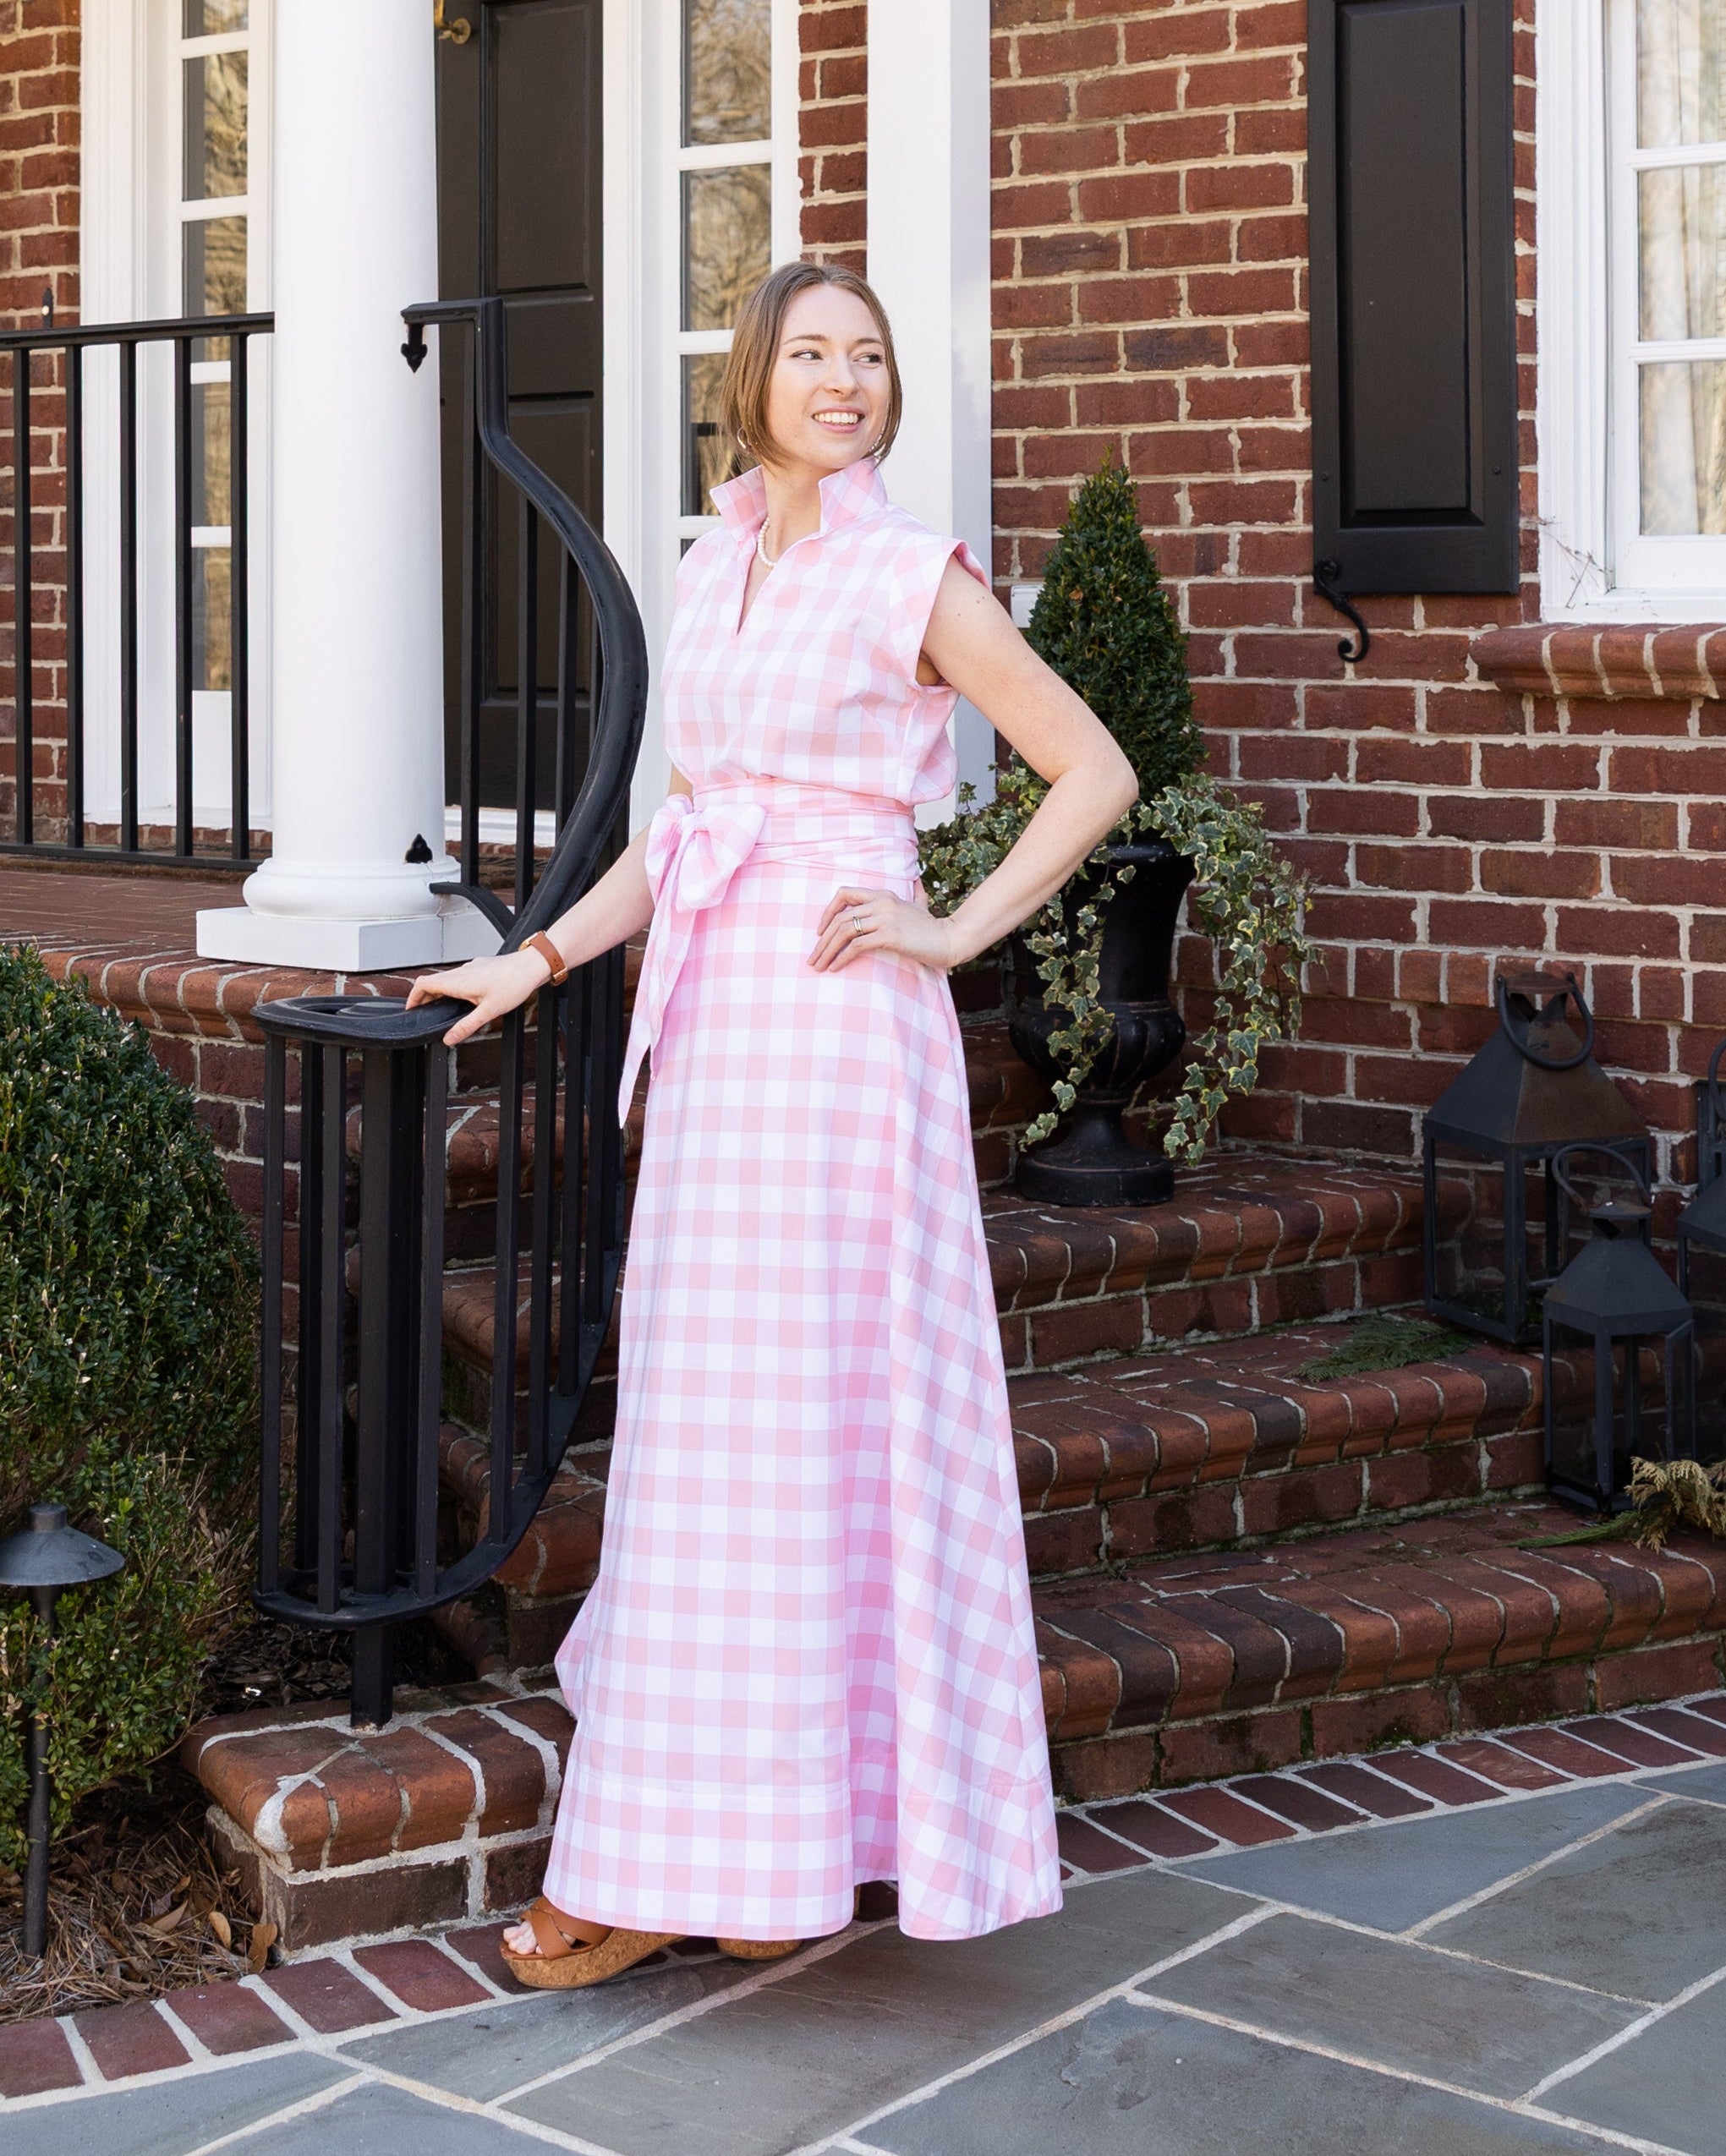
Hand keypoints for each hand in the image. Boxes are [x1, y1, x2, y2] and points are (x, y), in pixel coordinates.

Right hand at [404, 948, 549, 1043]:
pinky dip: (454, 987)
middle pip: (433, 982)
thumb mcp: (489, 1011)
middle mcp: (461, 971)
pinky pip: (460, 976)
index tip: (411, 1009)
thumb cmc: (514, 983)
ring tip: (442, 1007)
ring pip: (447, 978)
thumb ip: (467, 1026)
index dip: (413, 997)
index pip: (423, 984)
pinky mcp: (480, 967)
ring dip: (440, 992)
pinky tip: (465, 997)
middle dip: (425, 997)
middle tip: (425, 1012)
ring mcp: (471, 967)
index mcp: (458, 981)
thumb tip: (450, 1038)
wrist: (532, 966)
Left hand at [808, 885, 963, 973]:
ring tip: (819, 966)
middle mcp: (881, 902)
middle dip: (822, 940)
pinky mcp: (889, 935)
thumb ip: (916, 894)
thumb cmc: (933, 927)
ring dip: (827, 951)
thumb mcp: (920, 905)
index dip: (828, 912)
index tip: (821, 931)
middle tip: (813, 958)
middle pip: (839, 917)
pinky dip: (842, 958)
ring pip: (844, 932)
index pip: (844, 894)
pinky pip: (856, 946)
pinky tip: (835, 968)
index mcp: (883, 894)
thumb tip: (917, 883)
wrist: (950, 939)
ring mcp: (885, 918)